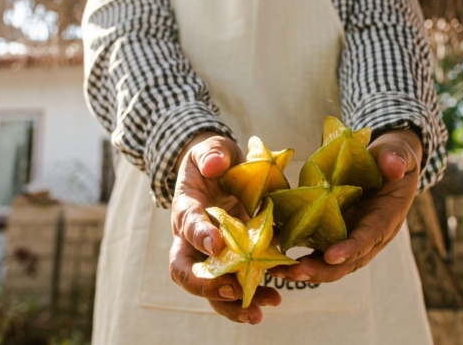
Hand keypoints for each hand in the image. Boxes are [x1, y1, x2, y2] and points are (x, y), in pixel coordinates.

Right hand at [167, 133, 281, 323]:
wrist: (219, 172)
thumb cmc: (213, 159)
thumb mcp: (212, 148)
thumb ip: (212, 153)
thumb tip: (216, 164)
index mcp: (186, 209)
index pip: (187, 226)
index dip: (200, 236)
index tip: (218, 245)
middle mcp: (192, 240)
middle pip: (189, 272)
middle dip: (208, 287)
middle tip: (233, 291)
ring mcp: (211, 255)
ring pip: (212, 288)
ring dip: (233, 304)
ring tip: (258, 313)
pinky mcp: (232, 260)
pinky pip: (237, 285)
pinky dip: (254, 294)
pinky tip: (275, 297)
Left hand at [267, 129, 421, 283]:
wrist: (387, 164)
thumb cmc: (393, 158)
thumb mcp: (398, 153)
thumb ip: (396, 158)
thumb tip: (393, 166)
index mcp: (386, 218)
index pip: (370, 237)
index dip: (351, 248)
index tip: (331, 255)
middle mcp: (368, 235)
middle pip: (347, 261)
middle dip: (321, 269)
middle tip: (296, 272)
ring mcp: (350, 237)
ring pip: (329, 262)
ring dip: (305, 270)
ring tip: (278, 271)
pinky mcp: (335, 233)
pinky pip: (316, 250)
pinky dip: (296, 256)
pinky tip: (273, 256)